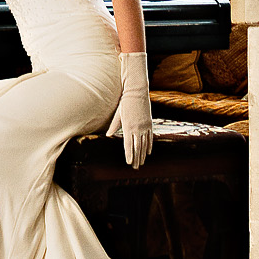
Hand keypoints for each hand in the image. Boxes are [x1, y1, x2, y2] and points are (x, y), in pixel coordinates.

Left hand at [108, 51, 153, 168]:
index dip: (129, 155)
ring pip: (144, 144)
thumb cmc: (125, 102)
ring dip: (143, 155)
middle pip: (137, 147)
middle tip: (135, 168)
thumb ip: (114, 125)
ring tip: (141, 163)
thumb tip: (108, 135)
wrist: (137, 91)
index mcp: (128, 126)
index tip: (129, 163)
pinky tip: (148, 152)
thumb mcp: (118, 113)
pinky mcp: (149, 123)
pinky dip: (149, 146)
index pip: (128, 145)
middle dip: (136, 158)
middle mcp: (137, 128)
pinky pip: (150, 137)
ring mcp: (145, 126)